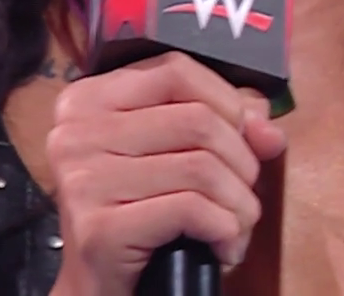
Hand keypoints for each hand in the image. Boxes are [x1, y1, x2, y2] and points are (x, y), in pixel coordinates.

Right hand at [45, 52, 286, 295]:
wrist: (99, 289)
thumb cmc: (141, 215)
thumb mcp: (175, 155)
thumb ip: (222, 124)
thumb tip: (267, 127)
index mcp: (89, 99)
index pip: (176, 70)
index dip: (227, 101)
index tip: (248, 137)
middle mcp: (76, 133)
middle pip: (197, 120)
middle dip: (241, 162)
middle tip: (243, 196)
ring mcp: (83, 179)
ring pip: (201, 167)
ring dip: (238, 204)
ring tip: (236, 227)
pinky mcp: (99, 227)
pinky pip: (191, 209)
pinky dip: (224, 230)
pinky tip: (222, 247)